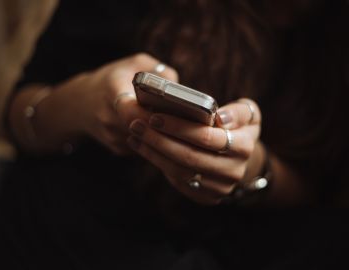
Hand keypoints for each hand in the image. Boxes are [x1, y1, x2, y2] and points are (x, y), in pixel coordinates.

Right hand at [32, 53, 177, 154]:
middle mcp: (108, 117)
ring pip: (146, 141)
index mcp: (112, 91)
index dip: (151, 114)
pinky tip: (160, 130)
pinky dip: (153, 140)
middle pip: (143, 129)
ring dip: (161, 135)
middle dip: (164, 126)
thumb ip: (159, 71)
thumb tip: (180, 90)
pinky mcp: (117, 149)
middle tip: (184, 120)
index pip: (131, 110)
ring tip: (177, 125)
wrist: (80, 104)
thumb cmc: (113, 79)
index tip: (168, 111)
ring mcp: (112, 137)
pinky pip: (142, 147)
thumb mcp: (134, 63)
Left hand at [127, 98, 262, 204]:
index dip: (178, 127)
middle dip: (159, 140)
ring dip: (153, 152)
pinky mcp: (205, 197)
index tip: (154, 116)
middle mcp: (233, 171)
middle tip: (136, 125)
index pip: (206, 137)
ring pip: (179, 171)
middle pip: (189, 157)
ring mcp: (219, 188)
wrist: (238, 158)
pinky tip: (143, 148)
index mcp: (244, 147)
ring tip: (135, 135)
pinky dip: (157, 163)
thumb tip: (219, 118)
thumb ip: (238, 112)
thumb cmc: (237, 129)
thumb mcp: (247, 114)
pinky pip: (177, 181)